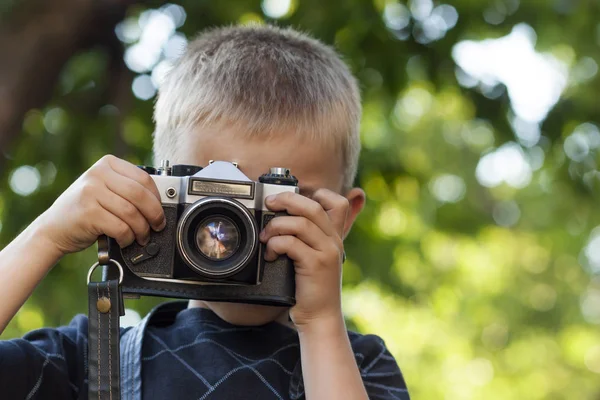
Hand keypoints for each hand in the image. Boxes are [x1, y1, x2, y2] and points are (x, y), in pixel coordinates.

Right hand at [38, 155, 165, 255]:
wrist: (53, 229)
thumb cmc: (85, 210)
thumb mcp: (104, 190)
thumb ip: (127, 189)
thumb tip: (160, 203)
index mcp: (107, 164)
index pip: (144, 178)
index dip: (157, 197)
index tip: (161, 210)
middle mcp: (98, 174)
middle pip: (140, 195)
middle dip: (155, 214)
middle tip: (158, 226)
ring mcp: (91, 192)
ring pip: (132, 213)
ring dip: (142, 229)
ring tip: (142, 237)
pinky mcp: (88, 213)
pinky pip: (120, 227)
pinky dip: (128, 237)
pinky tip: (125, 240)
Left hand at [259, 189, 348, 328]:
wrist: (320, 317)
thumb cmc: (311, 288)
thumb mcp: (314, 259)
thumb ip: (306, 240)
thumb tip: (279, 219)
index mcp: (334, 236)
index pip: (338, 203)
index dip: (318, 194)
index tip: (294, 201)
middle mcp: (334, 241)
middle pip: (313, 206)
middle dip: (287, 200)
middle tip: (269, 204)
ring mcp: (327, 252)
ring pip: (300, 223)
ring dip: (276, 226)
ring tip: (266, 237)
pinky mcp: (316, 264)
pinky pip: (292, 243)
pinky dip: (276, 244)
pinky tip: (271, 254)